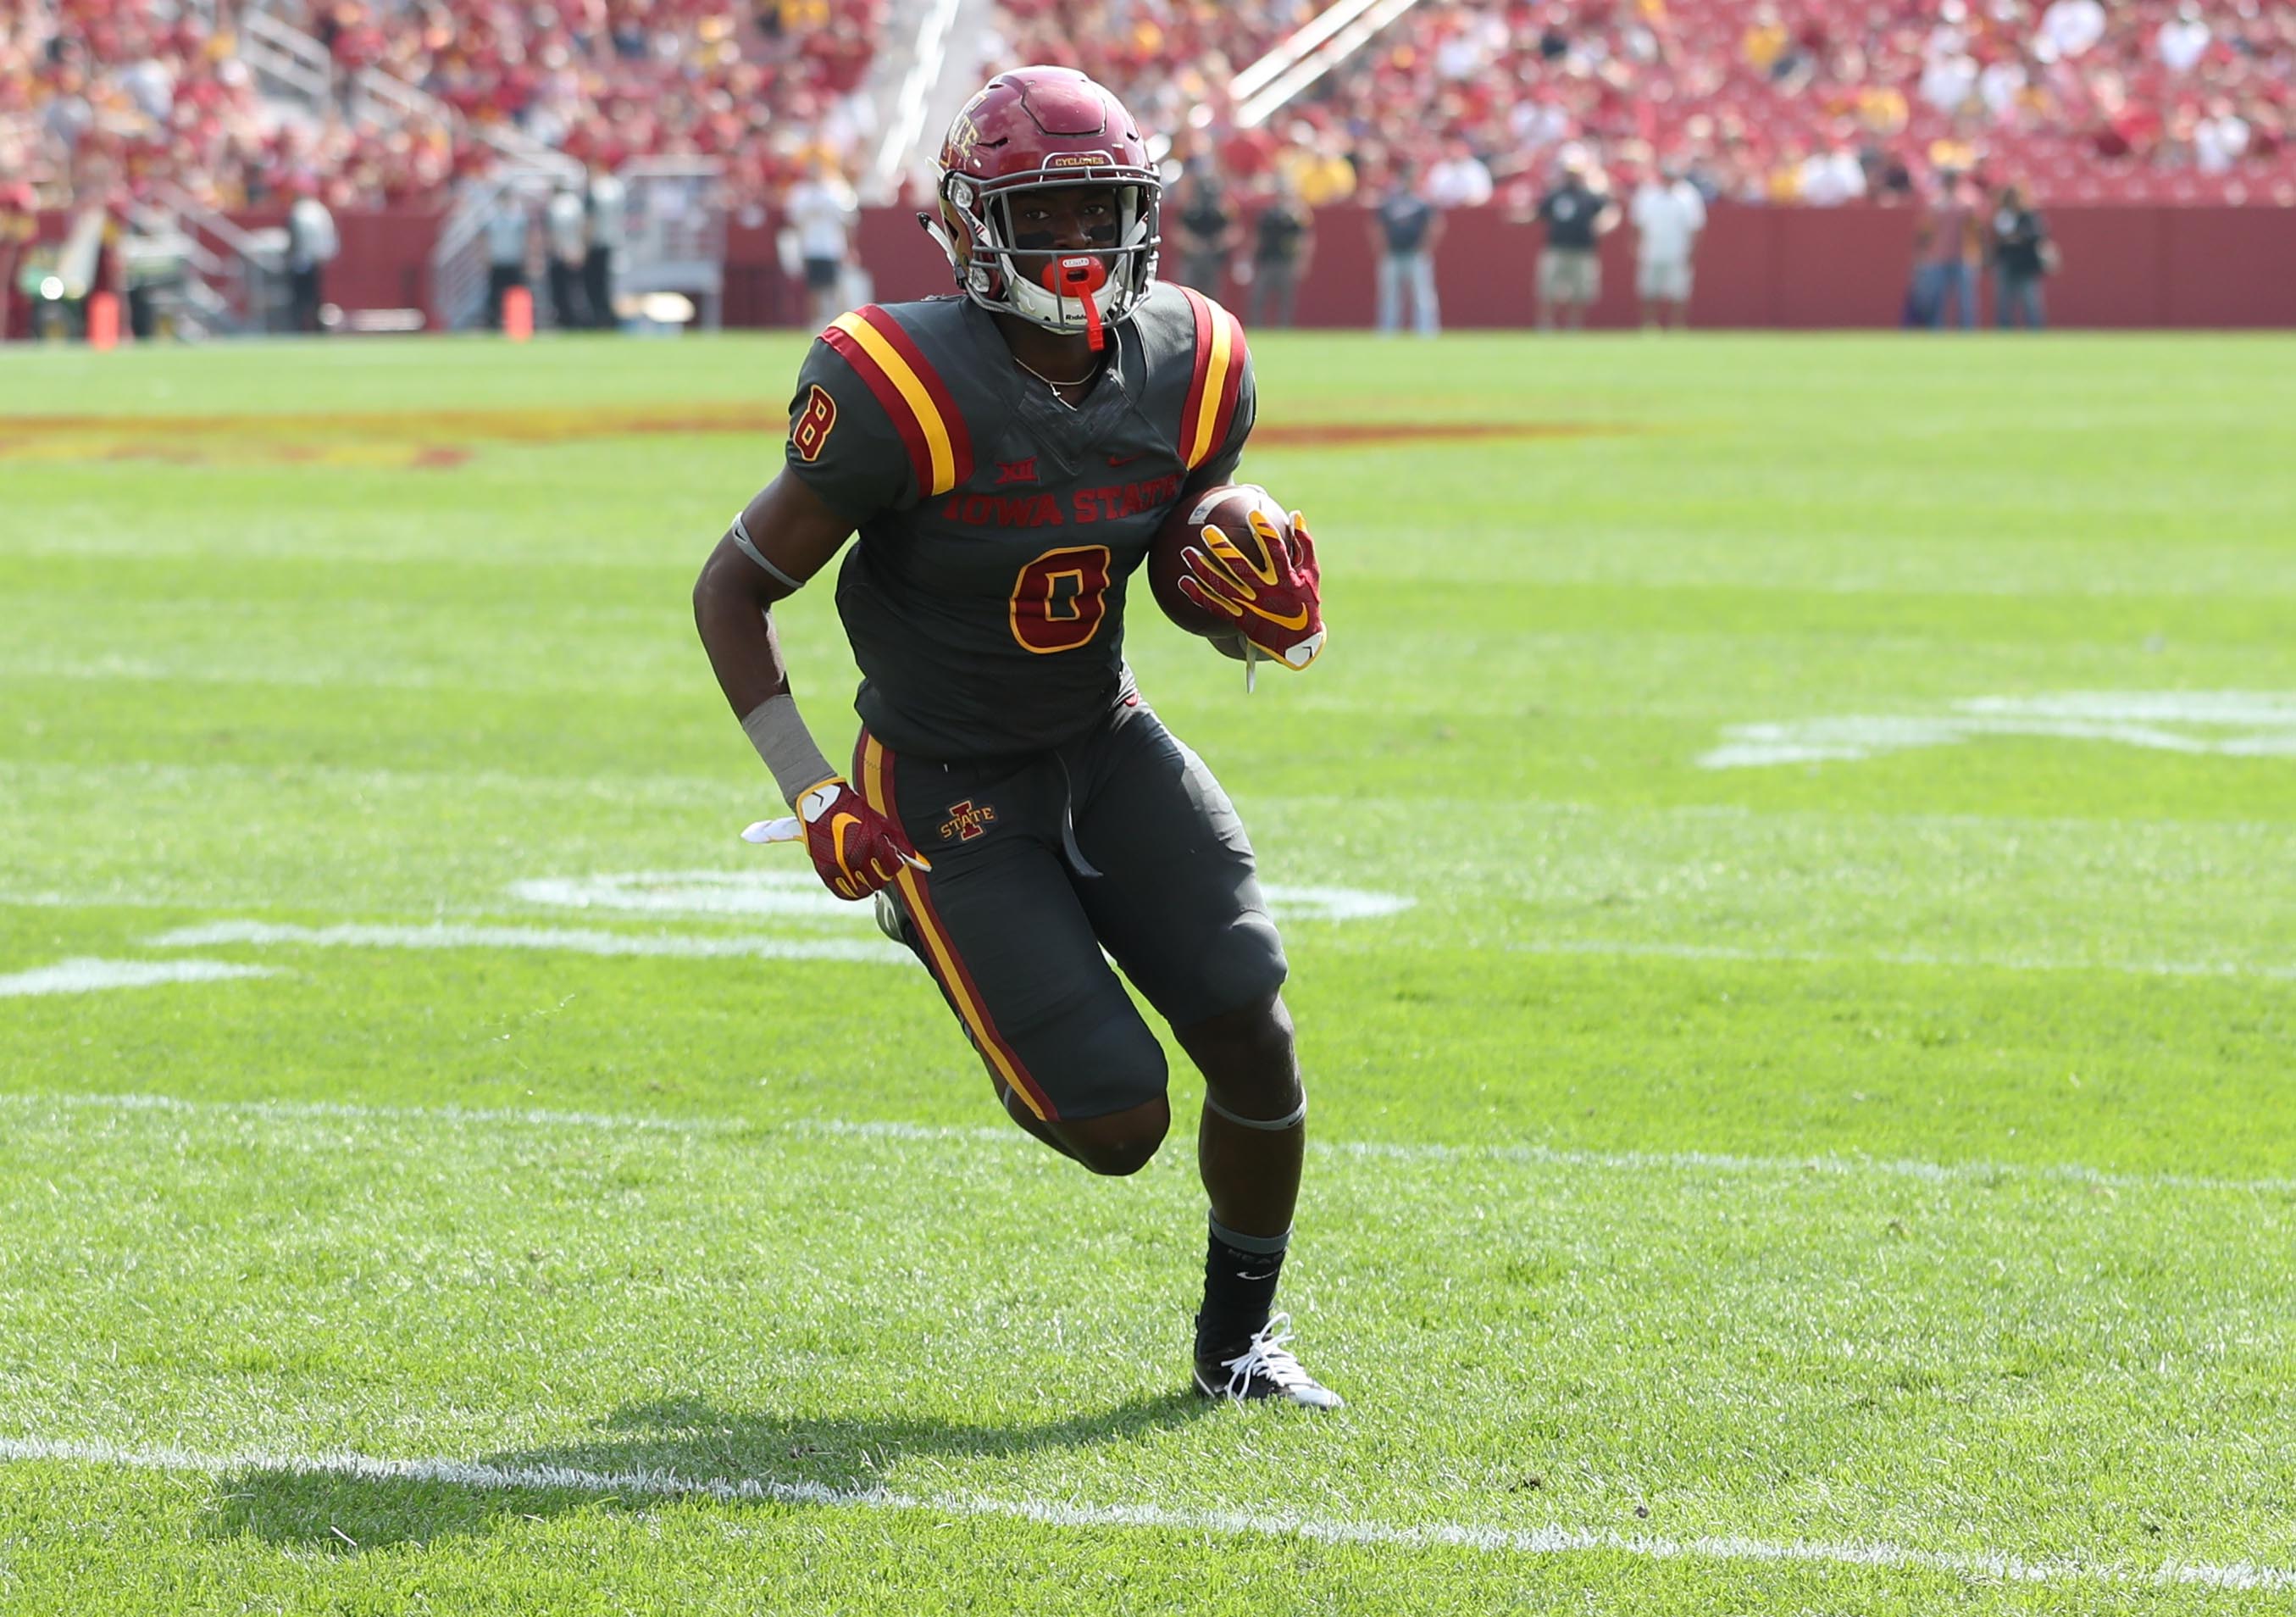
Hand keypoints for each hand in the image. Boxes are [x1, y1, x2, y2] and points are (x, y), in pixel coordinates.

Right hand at [794, 777, 928, 899]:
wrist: (822, 804)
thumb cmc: (856, 813)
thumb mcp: (883, 826)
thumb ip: (903, 847)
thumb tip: (926, 866)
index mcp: (873, 843)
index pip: (892, 869)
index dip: (892, 866)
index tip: (886, 859)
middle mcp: (857, 855)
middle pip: (879, 882)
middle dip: (881, 876)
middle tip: (875, 867)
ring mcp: (840, 864)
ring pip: (862, 890)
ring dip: (867, 885)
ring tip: (864, 873)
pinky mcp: (826, 869)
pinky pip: (844, 892)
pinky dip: (851, 891)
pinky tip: (853, 882)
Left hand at [1177, 508, 1325, 669]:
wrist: (1297, 644)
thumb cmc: (1305, 601)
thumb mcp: (1311, 573)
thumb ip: (1304, 544)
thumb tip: (1295, 513)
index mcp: (1285, 578)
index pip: (1274, 551)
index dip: (1264, 532)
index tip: (1252, 513)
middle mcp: (1265, 592)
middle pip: (1240, 567)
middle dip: (1222, 548)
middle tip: (1207, 530)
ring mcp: (1249, 606)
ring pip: (1222, 586)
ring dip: (1203, 569)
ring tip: (1186, 552)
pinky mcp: (1238, 618)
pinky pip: (1214, 605)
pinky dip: (1198, 594)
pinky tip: (1182, 581)